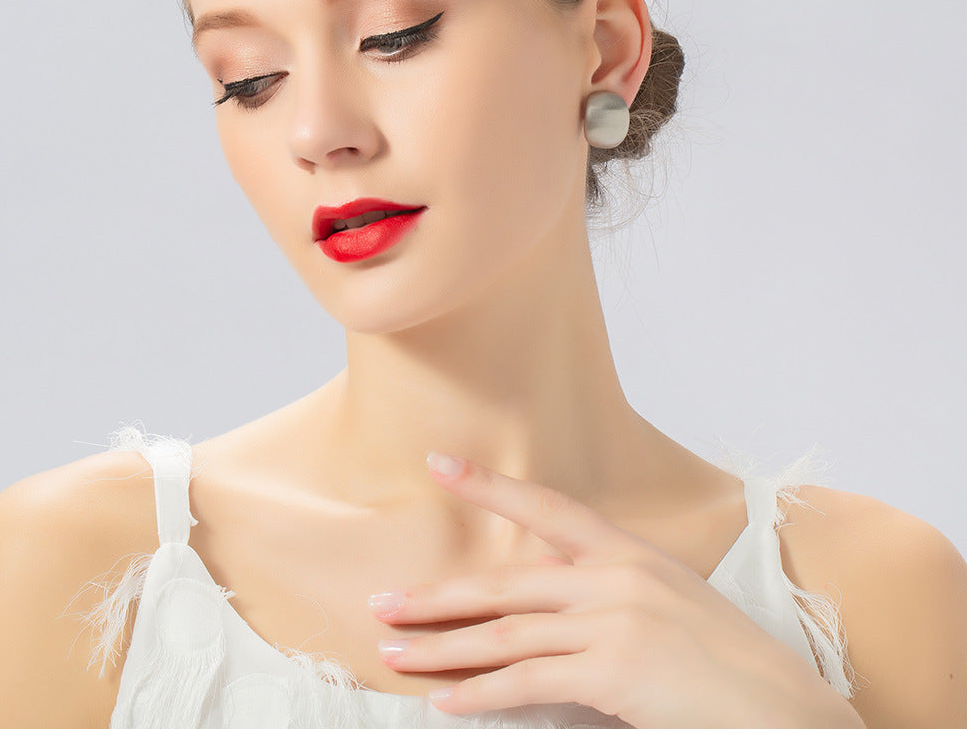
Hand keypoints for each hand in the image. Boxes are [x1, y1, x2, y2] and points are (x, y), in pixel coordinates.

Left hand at [366, 452, 862, 728]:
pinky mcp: (612, 669)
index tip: (440, 464)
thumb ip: (609, 594)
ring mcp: (612, 621)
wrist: (785, 708)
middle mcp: (614, 577)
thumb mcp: (670, 603)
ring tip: (394, 653)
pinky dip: (481, 694)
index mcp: (628, 552)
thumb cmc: (728, 663)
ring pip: (504, 633)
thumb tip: (546, 606)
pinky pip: (529, 681)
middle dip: (438, 596)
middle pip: (505, 584)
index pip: (547, 506)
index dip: (490, 485)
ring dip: (443, 648)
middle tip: (383, 602)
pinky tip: (446, 703)